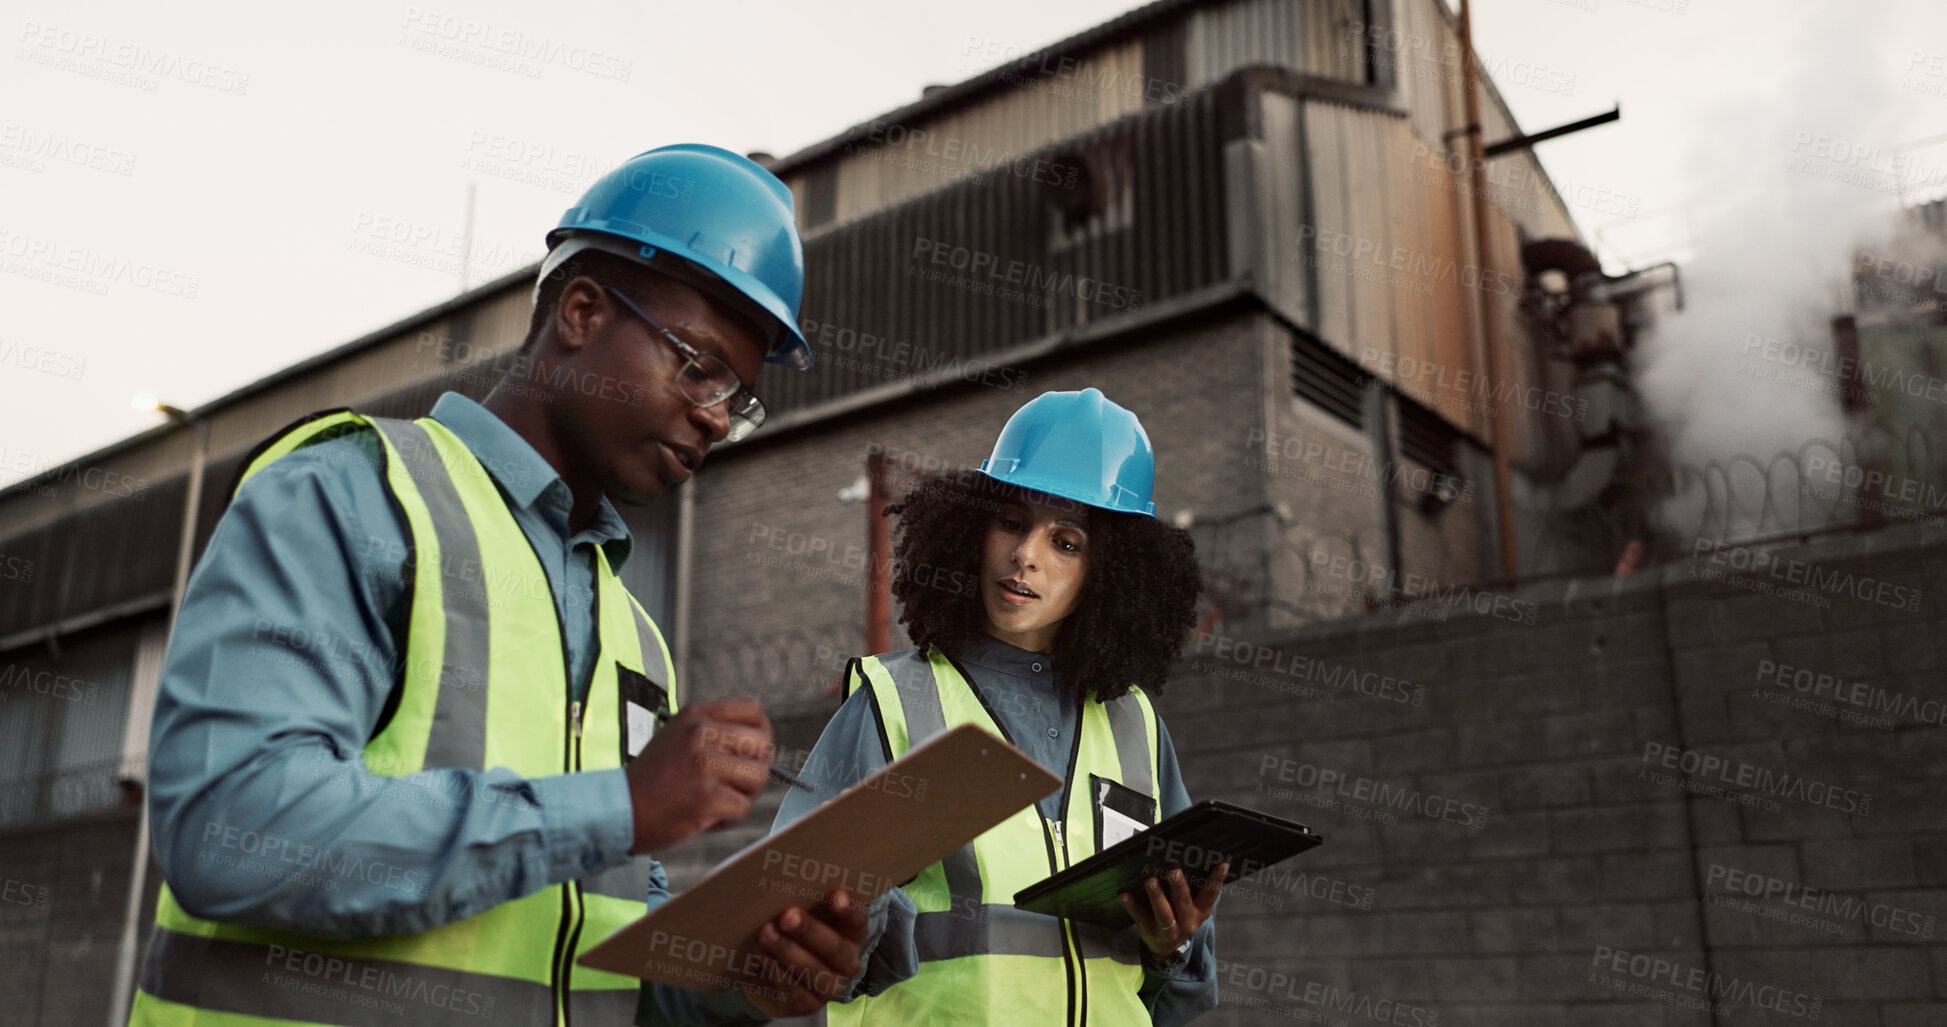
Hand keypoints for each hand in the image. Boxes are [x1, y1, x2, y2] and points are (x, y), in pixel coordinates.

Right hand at [625, 698, 772, 853]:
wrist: (618, 810)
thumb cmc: (651, 781)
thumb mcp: (677, 738)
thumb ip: (712, 734)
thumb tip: (757, 743)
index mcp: (696, 716)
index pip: (752, 710)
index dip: (760, 733)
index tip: (751, 753)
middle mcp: (701, 734)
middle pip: (762, 744)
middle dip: (755, 768)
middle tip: (735, 785)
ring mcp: (704, 766)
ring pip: (758, 777)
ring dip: (744, 796)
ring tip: (718, 802)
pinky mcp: (707, 798)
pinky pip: (742, 808)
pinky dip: (729, 819)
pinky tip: (706, 817)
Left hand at [741, 889, 870, 1017]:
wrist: (784, 972)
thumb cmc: (799, 932)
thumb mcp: (809, 913)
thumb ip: (808, 899)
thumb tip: (788, 879)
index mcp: (853, 933)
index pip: (857, 919)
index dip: (848, 909)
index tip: (836, 897)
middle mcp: (848, 961)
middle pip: (834, 947)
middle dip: (810, 931)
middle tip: (787, 916)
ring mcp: (830, 986)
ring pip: (814, 971)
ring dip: (788, 951)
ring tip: (766, 933)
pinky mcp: (809, 1004)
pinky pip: (794, 990)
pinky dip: (776, 972)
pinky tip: (762, 955)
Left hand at [1119, 863, 1224, 962]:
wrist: (1166, 948)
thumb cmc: (1181, 916)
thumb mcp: (1193, 907)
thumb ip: (1194, 889)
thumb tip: (1191, 856)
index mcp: (1200, 911)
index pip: (1210, 894)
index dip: (1216, 880)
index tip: (1221, 863)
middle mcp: (1187, 921)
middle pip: (1183, 902)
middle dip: (1179, 887)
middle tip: (1174, 871)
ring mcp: (1169, 929)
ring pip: (1163, 913)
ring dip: (1156, 896)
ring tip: (1150, 881)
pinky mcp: (1150, 931)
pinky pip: (1140, 917)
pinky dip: (1132, 905)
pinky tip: (1123, 894)